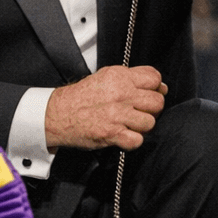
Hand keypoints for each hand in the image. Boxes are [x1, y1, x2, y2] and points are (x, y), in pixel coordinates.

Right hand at [45, 65, 168, 150]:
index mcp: (120, 77)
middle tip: (139, 111)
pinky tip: (123, 135)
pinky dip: (132, 141)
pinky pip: (137, 140)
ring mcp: (117, 114)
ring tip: (129, 123)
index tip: (150, 93)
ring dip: (141, 126)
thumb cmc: (81, 97)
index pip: (155, 78)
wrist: (57, 114)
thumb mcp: (106, 76)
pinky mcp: (112, 133)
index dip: (156, 87)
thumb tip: (161, 86)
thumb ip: (132, 78)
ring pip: (150, 122)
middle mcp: (121, 94)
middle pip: (157, 102)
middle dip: (152, 108)